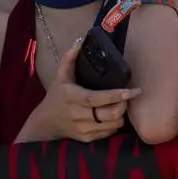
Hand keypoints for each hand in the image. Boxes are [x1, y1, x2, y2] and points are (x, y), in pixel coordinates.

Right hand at [22, 42, 141, 142]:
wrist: (46, 122)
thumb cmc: (57, 96)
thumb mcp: (60, 76)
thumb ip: (70, 58)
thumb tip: (81, 40)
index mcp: (73, 97)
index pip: (97, 98)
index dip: (116, 95)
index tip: (131, 91)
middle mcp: (78, 115)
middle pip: (110, 114)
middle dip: (123, 105)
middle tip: (128, 96)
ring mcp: (83, 129)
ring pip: (113, 125)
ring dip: (121, 115)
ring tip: (121, 105)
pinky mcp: (87, 138)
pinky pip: (109, 133)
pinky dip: (115, 124)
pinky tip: (112, 116)